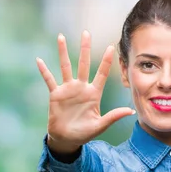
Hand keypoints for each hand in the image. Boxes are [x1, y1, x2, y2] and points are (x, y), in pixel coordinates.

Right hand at [36, 31, 134, 153]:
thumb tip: (130, 111)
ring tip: (61, 37)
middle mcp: (81, 88)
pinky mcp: (56, 94)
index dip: (106, 61)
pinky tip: (39, 60)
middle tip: (86, 32)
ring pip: (66, 67)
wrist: (67, 139)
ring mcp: (68, 90)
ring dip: (63, 52)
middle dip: (85, 49)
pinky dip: (44, 71)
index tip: (111, 47)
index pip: (101, 74)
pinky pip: (49, 80)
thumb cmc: (85, 133)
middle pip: (83, 64)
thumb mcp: (100, 125)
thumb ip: (113, 116)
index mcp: (94, 94)